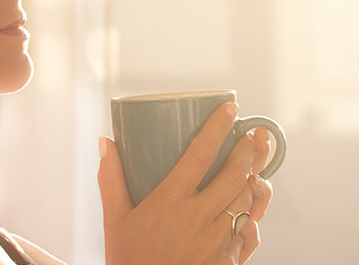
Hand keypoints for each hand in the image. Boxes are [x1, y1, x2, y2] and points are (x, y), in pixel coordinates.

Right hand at [98, 103, 274, 264]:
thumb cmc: (129, 261)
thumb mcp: (114, 221)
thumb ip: (111, 180)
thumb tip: (106, 142)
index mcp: (170, 202)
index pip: (201, 154)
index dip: (218, 127)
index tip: (230, 110)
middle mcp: (199, 219)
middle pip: (235, 174)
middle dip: (248, 151)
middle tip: (252, 137)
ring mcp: (218, 242)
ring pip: (246, 202)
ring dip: (252, 183)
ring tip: (251, 171)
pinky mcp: (229, 262)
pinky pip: (248, 234)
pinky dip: (249, 220)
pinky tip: (244, 214)